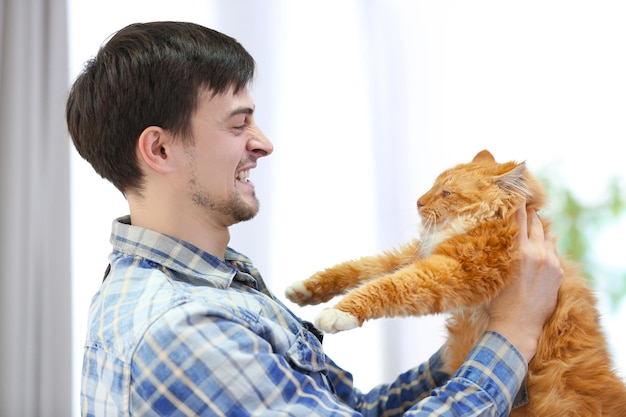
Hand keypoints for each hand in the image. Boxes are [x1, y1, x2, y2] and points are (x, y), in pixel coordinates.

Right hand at [487, 205, 563, 362]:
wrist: (517, 326)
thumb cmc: (497, 301)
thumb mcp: (493, 271)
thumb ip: (496, 250)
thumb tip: (491, 234)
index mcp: (519, 251)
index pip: (519, 218)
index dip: (516, 203)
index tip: (512, 193)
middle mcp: (537, 253)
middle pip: (535, 222)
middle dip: (528, 213)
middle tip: (521, 204)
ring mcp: (550, 262)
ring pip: (546, 235)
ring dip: (538, 227)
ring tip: (532, 220)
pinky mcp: (557, 272)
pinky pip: (553, 249)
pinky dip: (547, 242)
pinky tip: (544, 238)